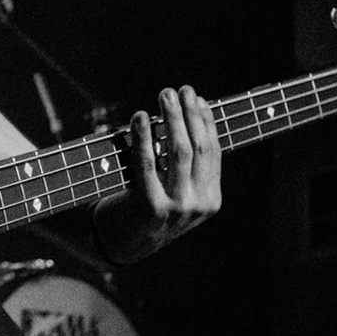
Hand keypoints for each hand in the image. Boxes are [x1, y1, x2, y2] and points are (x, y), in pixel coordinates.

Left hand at [94, 86, 222, 263]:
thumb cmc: (147, 209)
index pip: (214, 152)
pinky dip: (144, 137)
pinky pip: (148, 163)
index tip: (198, 98)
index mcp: (210, 200)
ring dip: (172, 118)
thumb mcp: (176, 192)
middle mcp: (198, 205)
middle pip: (198, 147)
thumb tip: (187, 116)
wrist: (122, 245)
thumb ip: (185, 166)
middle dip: (189, 114)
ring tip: (164, 95)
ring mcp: (177, 208)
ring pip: (179, 151)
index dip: (206, 122)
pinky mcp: (151, 208)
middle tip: (180, 89)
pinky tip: (141, 117)